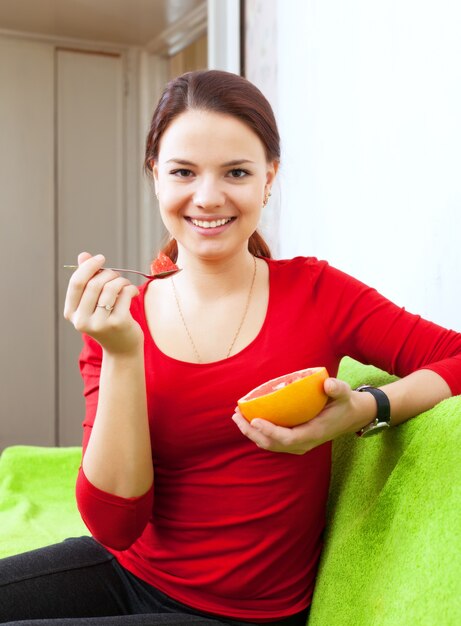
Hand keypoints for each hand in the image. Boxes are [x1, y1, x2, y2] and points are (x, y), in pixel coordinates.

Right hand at [63, 252, 142, 354]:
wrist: (122, 349)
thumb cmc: (107, 321)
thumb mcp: (94, 302)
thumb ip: (88, 280)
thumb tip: (83, 255)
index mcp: (71, 313)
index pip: (76, 283)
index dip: (88, 266)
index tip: (101, 258)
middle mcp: (82, 320)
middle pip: (94, 284)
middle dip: (109, 274)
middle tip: (117, 276)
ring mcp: (100, 323)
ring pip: (110, 288)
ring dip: (121, 281)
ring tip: (125, 285)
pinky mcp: (118, 323)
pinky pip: (124, 294)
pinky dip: (131, 288)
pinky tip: (133, 292)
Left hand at [232, 378, 372, 453]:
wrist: (351, 416)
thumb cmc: (344, 403)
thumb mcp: (344, 393)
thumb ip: (337, 389)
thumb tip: (327, 383)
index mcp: (314, 433)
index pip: (288, 438)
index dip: (269, 431)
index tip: (254, 420)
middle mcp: (304, 443)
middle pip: (272, 444)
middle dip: (252, 432)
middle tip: (237, 415)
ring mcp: (298, 445)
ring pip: (269, 445)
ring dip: (251, 433)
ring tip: (237, 417)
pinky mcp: (294, 441)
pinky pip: (272, 441)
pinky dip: (258, 433)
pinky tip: (248, 419)